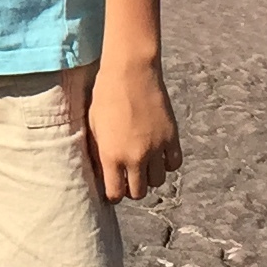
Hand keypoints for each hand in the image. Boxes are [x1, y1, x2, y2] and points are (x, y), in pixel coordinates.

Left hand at [82, 57, 180, 200]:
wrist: (131, 71)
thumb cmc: (105, 95)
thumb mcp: (93, 125)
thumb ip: (99, 152)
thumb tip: (103, 171)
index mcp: (111, 155)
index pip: (115, 194)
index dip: (113, 194)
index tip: (113, 188)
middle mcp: (135, 157)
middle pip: (138, 193)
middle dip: (132, 189)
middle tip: (128, 178)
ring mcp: (156, 148)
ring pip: (157, 181)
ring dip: (149, 177)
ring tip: (143, 164)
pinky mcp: (171, 137)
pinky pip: (174, 164)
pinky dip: (167, 164)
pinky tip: (159, 155)